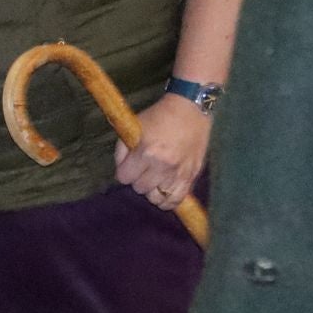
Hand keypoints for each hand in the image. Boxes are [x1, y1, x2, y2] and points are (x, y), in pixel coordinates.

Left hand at [115, 95, 211, 209]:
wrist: (190, 111)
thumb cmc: (159, 117)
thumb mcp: (134, 128)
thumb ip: (122, 150)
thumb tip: (121, 170)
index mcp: (146, 152)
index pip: (124, 177)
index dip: (124, 172)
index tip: (128, 166)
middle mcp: (163, 166)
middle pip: (140, 188)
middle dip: (137, 180)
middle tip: (143, 170)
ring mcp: (179, 173)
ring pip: (157, 198)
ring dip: (152, 190)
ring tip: (154, 181)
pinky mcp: (192, 176)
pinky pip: (177, 200)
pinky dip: (168, 201)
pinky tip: (164, 193)